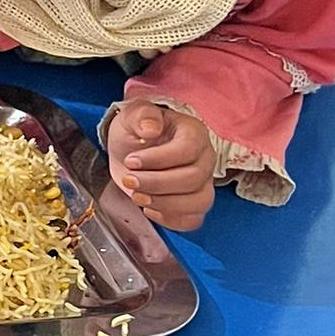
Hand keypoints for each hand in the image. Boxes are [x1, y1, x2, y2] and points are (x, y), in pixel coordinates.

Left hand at [106, 100, 217, 229]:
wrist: (132, 152)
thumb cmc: (137, 132)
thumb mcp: (132, 115)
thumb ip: (141, 115)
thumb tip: (151, 127)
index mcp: (194, 133)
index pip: (187, 150)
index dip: (158, 159)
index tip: (131, 161)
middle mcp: (205, 159)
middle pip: (193, 179)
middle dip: (157, 184)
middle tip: (129, 181)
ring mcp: (203, 183)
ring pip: (199, 202)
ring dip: (165, 204)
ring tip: (137, 197)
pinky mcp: (194, 203)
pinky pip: (193, 220)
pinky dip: (171, 220)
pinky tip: (150, 209)